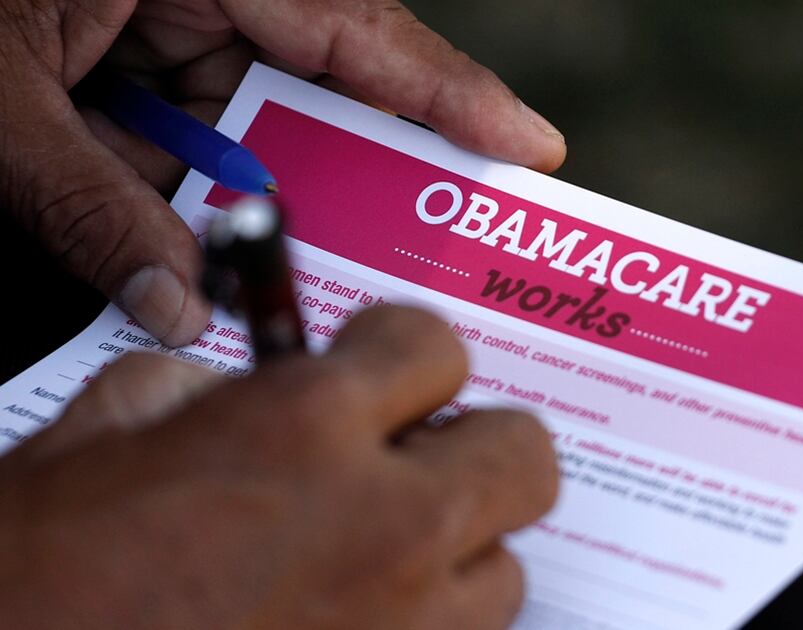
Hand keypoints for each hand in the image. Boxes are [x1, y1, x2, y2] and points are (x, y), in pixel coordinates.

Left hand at [0, 0, 565, 345]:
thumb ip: (82, 204)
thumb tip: (172, 307)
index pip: (360, 27)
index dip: (454, 95)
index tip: (528, 150)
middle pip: (324, 82)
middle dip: (351, 172)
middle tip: (413, 245)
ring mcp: (170, 10)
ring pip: (254, 116)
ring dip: (252, 195)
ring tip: (277, 263)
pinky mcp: (133, 43)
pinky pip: (191, 121)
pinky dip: (188, 183)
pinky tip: (180, 236)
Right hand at [0, 306, 558, 628]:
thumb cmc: (37, 575)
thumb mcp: (109, 436)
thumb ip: (211, 390)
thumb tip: (254, 387)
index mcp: (304, 428)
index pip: (436, 346)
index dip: (405, 350)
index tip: (384, 366)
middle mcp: (381, 528)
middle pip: (522, 454)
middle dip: (472, 443)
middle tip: (414, 452)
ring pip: (504, 566)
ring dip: (455, 547)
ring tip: (383, 550)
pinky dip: (425, 622)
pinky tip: (358, 612)